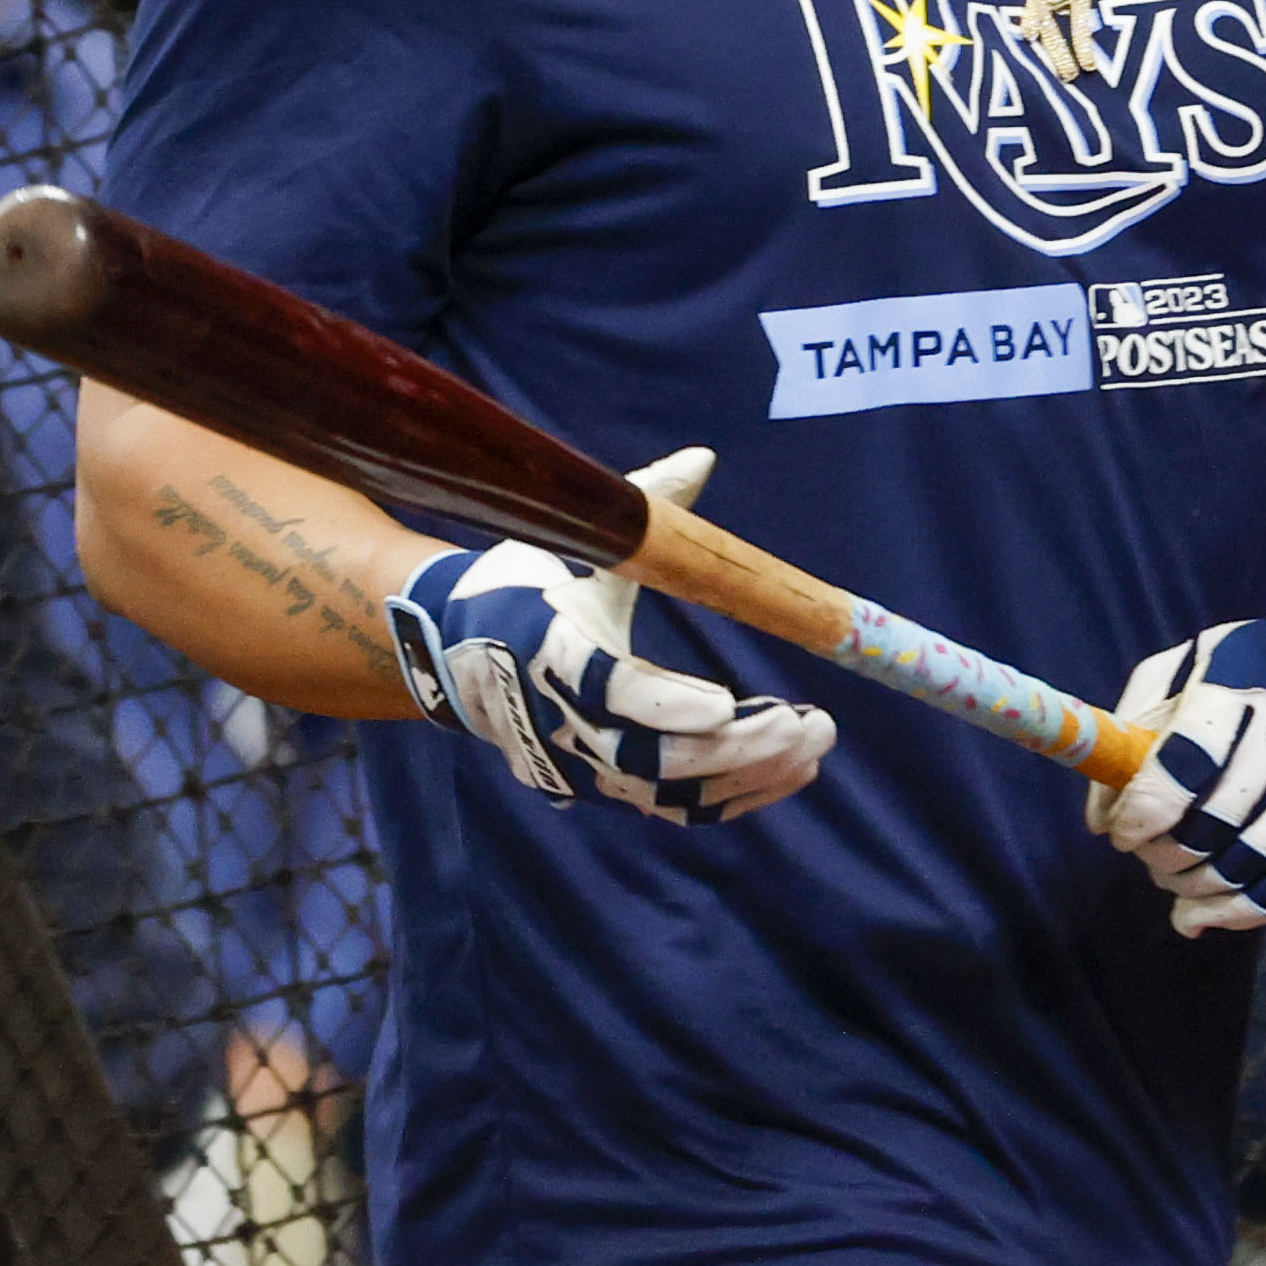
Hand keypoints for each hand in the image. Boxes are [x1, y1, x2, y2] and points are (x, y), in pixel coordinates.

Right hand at [381, 449, 835, 825]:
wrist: (452, 653)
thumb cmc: (521, 588)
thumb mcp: (570, 541)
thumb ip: (641, 505)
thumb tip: (704, 458)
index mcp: (545, 650)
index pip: (608, 691)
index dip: (666, 705)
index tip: (725, 704)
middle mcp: (555, 721)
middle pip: (650, 759)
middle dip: (738, 748)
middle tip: (811, 727)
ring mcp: (574, 766)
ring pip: (667, 792)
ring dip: (747, 775)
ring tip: (813, 746)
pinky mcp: (596, 790)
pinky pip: (668, 808)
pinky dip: (729, 796)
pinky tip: (784, 772)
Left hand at [1089, 571, 1265, 933]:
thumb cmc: (1252, 672)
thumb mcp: (1187, 665)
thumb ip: (1131, 728)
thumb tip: (1100, 820)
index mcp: (1239, 686)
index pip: (1181, 767)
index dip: (1141, 814)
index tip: (1121, 833)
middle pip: (1212, 826)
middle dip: (1164, 856)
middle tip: (1148, 855)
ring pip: (1249, 866)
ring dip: (1196, 889)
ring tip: (1175, 883)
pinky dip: (1244, 913)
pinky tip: (1208, 917)